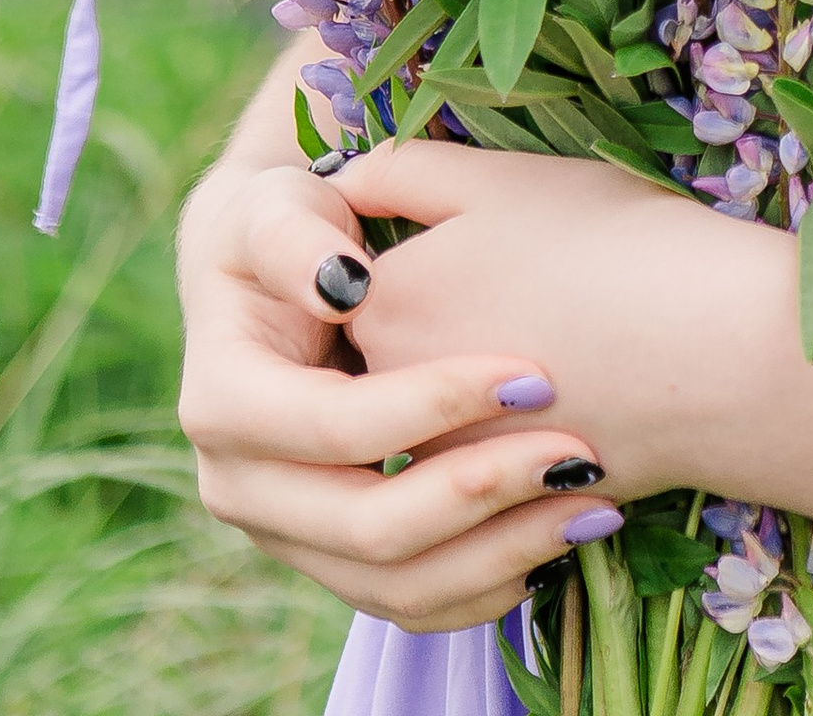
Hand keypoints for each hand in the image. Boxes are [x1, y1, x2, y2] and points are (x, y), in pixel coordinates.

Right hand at [176, 146, 623, 633]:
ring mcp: (285, 535)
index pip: (335, 428)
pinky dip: (487, 582)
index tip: (532, 375)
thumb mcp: (277, 208)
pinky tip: (557, 539)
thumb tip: (341, 283)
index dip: (433, 406)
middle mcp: (240, 487)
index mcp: (223, 404)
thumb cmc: (283, 227)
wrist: (266, 280)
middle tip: (578, 452)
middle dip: (480, 492)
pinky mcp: (330, 559)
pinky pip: (410, 603)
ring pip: (394, 585)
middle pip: (367, 527)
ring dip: (499, 551)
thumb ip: (295, 235)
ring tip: (590, 504)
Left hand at [320, 139, 762, 505]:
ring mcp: (446, 465)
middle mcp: (392, 397)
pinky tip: (578, 400)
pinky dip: (514, 448)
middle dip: (440, 322)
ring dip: (473, 391)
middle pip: (387, 352)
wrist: (720, 355)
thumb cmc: (613, 243)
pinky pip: (480, 478)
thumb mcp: (502, 177)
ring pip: (432, 420)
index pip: (357, 276)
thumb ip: (404, 171)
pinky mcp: (503, 514)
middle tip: (533, 280)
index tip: (488, 233)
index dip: (420, 245)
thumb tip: (344, 183)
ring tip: (563, 339)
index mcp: (384, 302)